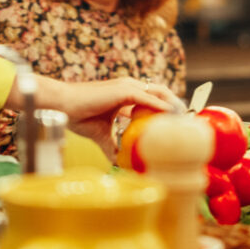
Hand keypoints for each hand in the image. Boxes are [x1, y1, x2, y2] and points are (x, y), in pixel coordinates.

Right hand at [48, 77, 179, 152]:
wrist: (63, 106)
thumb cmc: (78, 116)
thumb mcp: (101, 134)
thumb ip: (112, 145)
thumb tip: (119, 162)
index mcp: (125, 94)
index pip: (153, 97)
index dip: (166, 107)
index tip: (177, 122)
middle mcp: (129, 87)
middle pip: (161, 92)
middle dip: (175, 105)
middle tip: (186, 121)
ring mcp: (127, 86)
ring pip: (159, 93)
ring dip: (173, 105)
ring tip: (183, 120)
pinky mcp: (123, 91)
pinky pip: (148, 98)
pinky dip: (160, 106)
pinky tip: (170, 116)